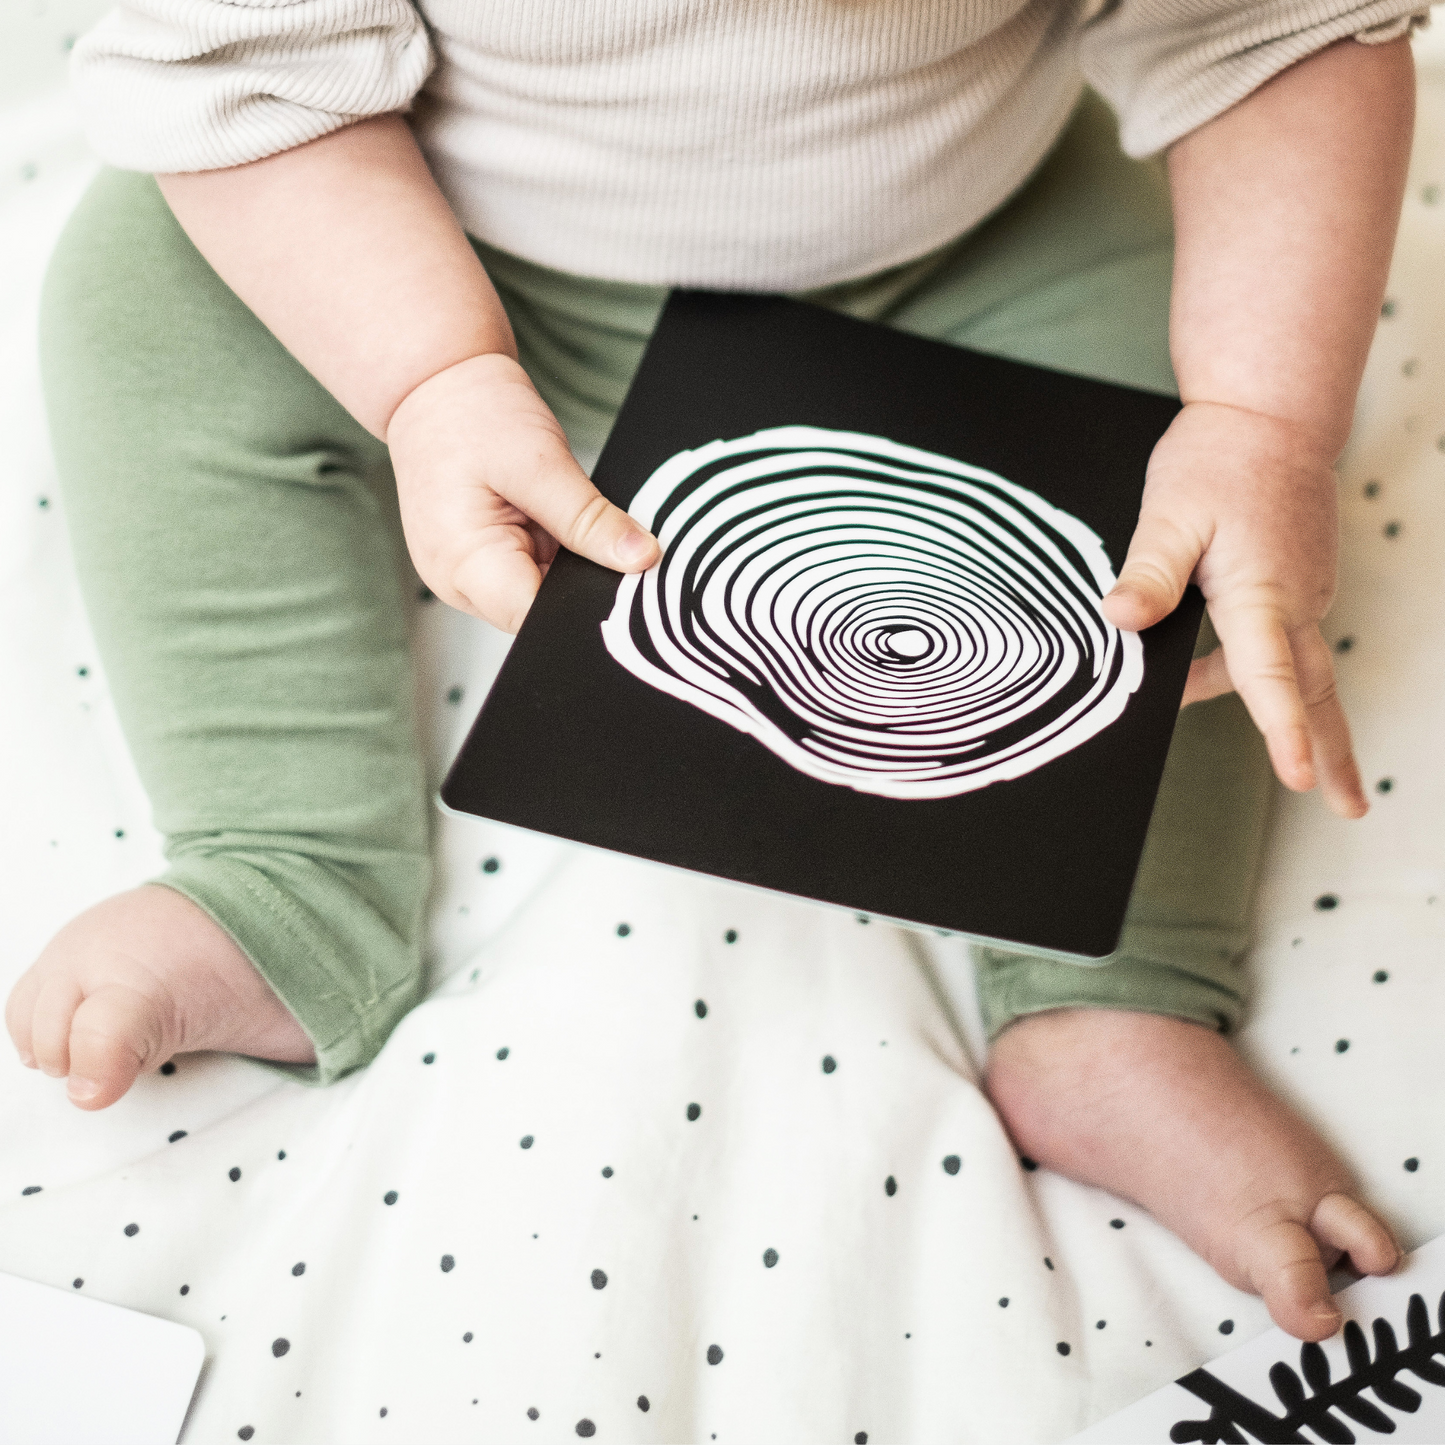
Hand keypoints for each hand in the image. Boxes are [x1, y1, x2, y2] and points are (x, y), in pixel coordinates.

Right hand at [388, 352, 658, 632]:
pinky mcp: (482, 563)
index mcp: (462, 565)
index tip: (628, 579)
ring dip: (568, 568)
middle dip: (581, 585)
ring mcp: (467, 577)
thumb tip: (641, 559)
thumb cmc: (471, 414)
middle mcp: (458, 583)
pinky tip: (560, 523)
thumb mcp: (540, 463)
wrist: (434, 387)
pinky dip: (555, 555)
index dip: (585, 607)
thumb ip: (589, 520)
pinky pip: (532, 575)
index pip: (536, 621)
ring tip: (571, 520)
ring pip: (541, 597)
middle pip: (540, 615)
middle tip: (613, 542)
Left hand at [1100, 400, 1366, 818]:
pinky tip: (1209, 667)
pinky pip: (1283, 640)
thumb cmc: (1220, 459)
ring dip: (1273, 706)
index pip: (1271, 675)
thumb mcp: (1169, 513)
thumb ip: (1149, 572)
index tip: (1299, 778)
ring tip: (1202, 709)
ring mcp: (1306, 593)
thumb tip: (1121, 620)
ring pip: (1294, 667)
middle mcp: (1296, 600)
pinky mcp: (1301, 584)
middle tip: (1346, 806)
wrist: (1271, 414)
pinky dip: (1260, 666)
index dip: (1283, 730)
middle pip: (1316, 690)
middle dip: (1329, 750)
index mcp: (1262, 591)